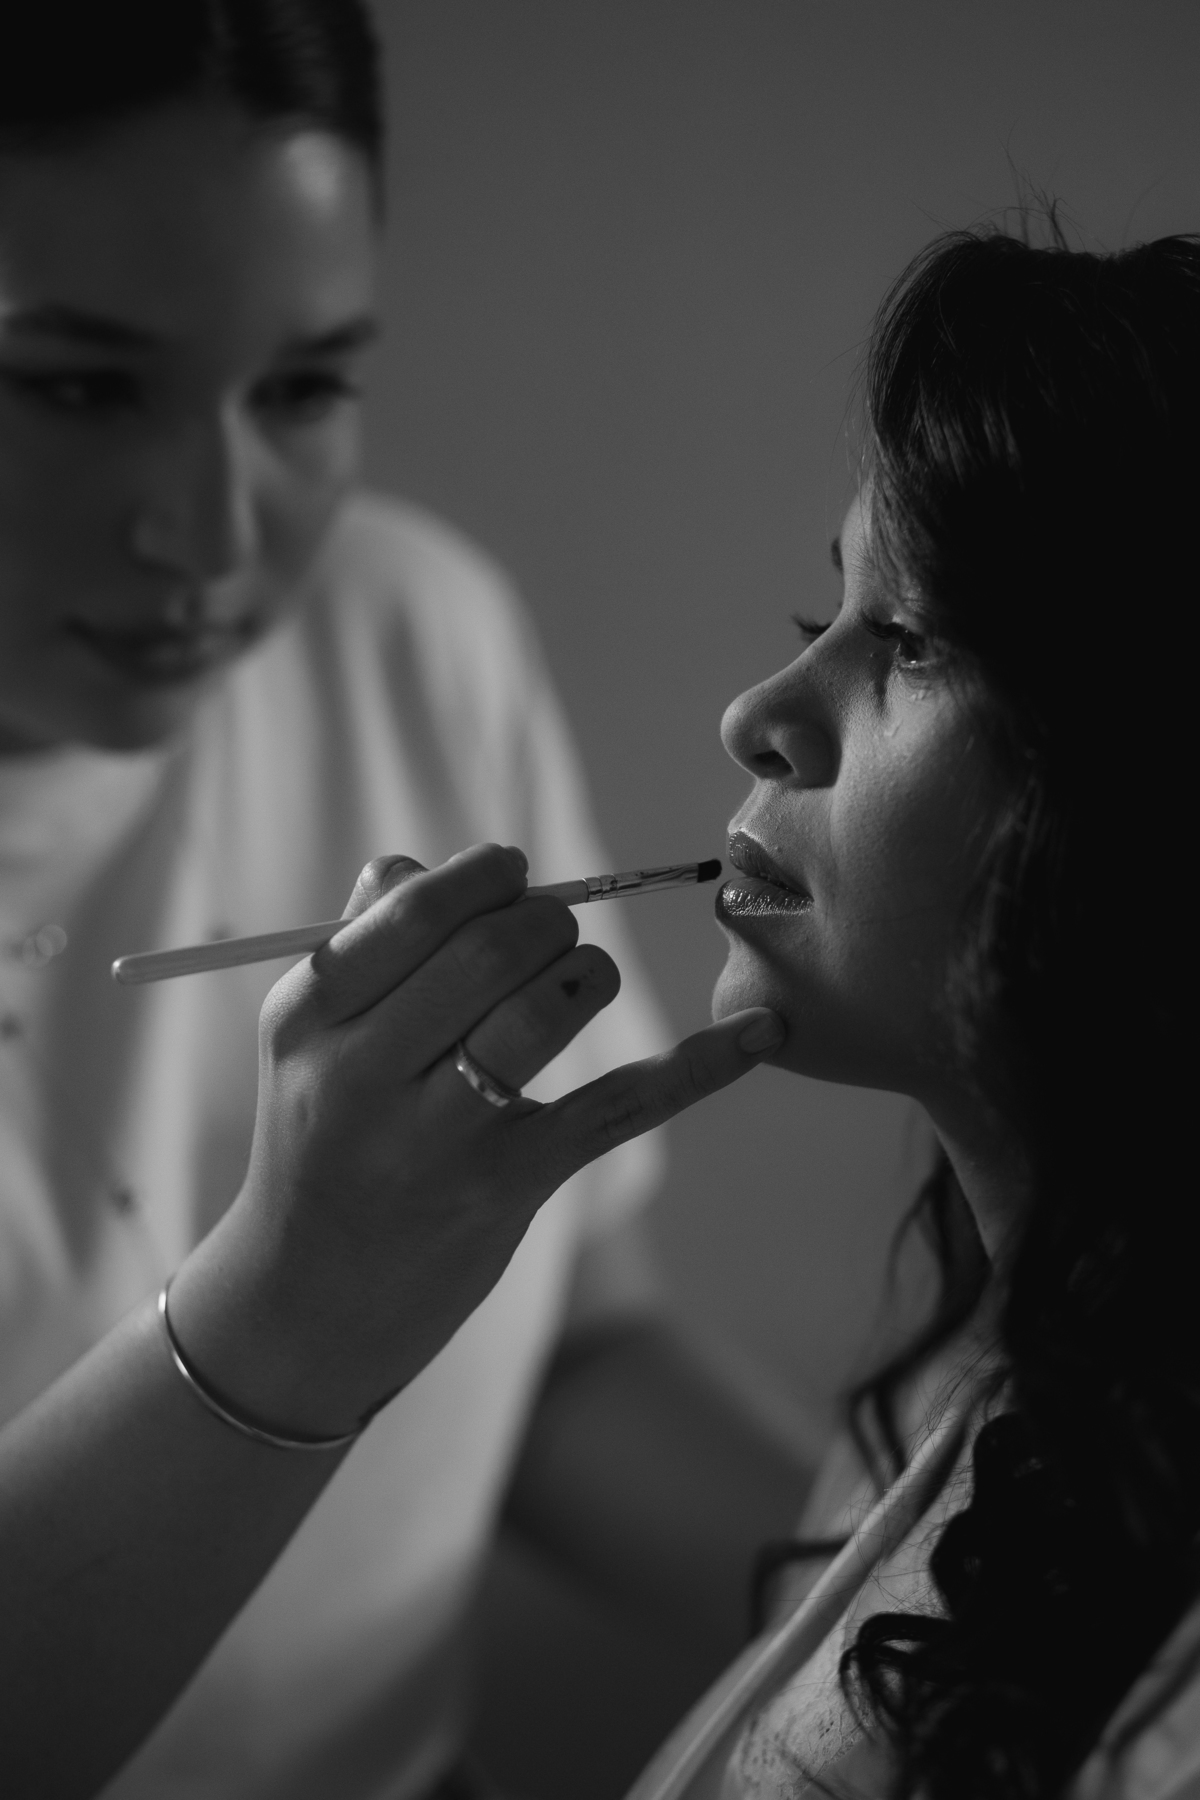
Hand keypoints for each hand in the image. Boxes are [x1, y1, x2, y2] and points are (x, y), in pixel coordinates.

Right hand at [168, 844, 784, 1435]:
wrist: (305, 1306)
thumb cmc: (320, 1147)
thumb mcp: (304, 1047)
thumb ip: (359, 944)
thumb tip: (422, 865)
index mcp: (308, 1018)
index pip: (417, 909)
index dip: (485, 875)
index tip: (512, 873)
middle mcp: (362, 1075)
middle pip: (490, 950)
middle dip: (545, 920)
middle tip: (550, 933)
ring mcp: (437, 1139)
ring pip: (547, 1008)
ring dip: (586, 974)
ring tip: (580, 982)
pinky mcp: (508, 1188)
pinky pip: (623, 1104)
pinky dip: (700, 1065)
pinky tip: (760, 1033)